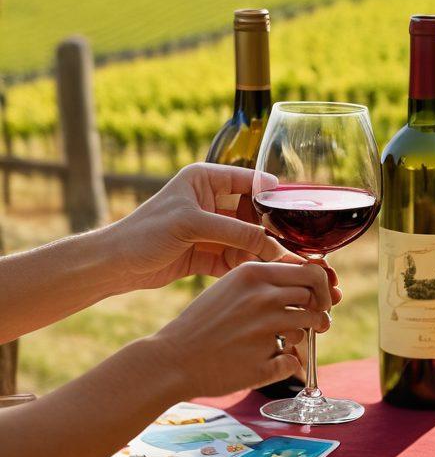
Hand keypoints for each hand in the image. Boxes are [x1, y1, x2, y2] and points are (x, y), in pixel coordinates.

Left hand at [107, 163, 293, 288]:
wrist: (115, 265)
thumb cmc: (145, 233)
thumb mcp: (193, 225)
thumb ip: (235, 232)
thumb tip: (273, 245)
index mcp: (205, 180)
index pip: (250, 180)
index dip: (273, 195)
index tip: (297, 211)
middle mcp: (210, 201)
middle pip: (252, 213)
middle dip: (268, 230)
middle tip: (289, 246)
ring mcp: (209, 229)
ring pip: (246, 239)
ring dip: (258, 252)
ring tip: (275, 265)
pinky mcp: (206, 254)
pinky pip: (234, 258)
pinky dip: (244, 266)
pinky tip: (256, 275)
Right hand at [148, 260, 334, 395]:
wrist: (173, 359)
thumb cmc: (202, 324)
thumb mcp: (231, 287)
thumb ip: (265, 283)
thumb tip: (307, 285)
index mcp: (253, 274)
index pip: (309, 271)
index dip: (321, 286)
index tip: (319, 298)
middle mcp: (263, 297)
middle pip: (314, 297)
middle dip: (320, 311)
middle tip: (317, 322)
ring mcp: (266, 328)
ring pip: (309, 326)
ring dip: (304, 335)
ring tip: (286, 341)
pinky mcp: (266, 359)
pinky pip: (293, 359)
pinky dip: (288, 363)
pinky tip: (267, 361)